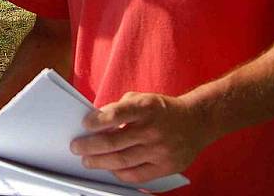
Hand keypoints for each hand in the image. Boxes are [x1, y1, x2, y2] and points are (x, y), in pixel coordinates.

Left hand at [70, 92, 209, 182]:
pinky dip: (120, 173)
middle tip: (76, 147)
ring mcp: (160, 150)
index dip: (98, 120)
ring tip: (88, 160)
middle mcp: (153, 129)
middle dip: (90, 146)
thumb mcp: (142, 98)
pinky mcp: (166, 166)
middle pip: (115, 143)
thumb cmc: (162, 109)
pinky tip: (110, 169)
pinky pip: (137, 176)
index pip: (117, 114)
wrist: (197, 121)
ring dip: (100, 162)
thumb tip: (97, 121)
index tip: (85, 124)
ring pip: (122, 161)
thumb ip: (121, 108)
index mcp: (146, 107)